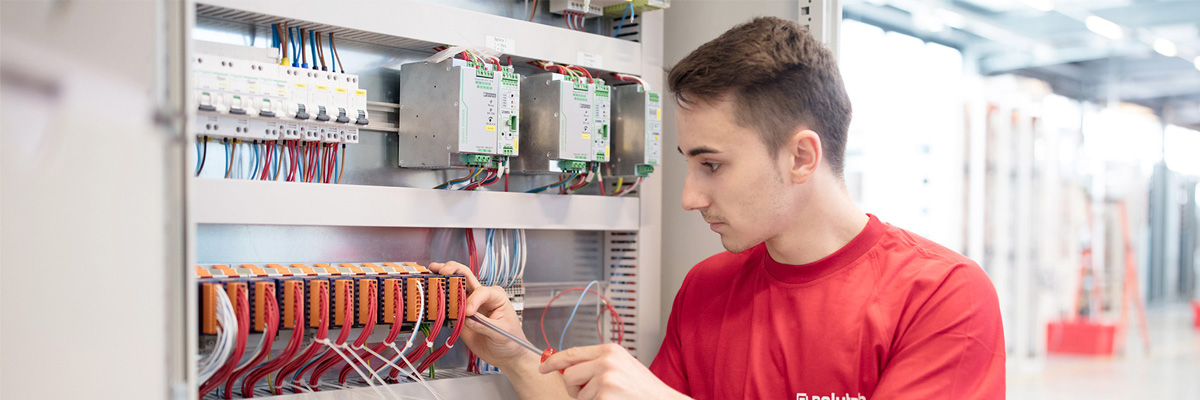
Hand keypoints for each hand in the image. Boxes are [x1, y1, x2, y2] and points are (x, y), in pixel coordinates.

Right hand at [428, 261, 535, 369]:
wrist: (506, 355)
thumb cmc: (511, 340)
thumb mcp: (502, 333)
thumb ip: (485, 325)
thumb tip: (468, 319)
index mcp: (495, 296)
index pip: (481, 291)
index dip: (473, 300)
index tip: (469, 313)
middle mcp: (481, 296)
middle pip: (465, 277)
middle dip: (452, 270)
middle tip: (441, 270)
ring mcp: (469, 305)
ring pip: (454, 288)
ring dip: (442, 280)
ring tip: (430, 274)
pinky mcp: (460, 316)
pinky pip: (448, 307)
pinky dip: (438, 300)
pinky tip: (429, 294)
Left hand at [539, 343, 689, 399]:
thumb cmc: (643, 388)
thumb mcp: (622, 366)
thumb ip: (596, 363)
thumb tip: (568, 368)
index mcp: (610, 350)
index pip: (572, 353)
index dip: (553, 361)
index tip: (544, 367)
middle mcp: (606, 361)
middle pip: (569, 375)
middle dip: (574, 388)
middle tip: (591, 393)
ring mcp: (605, 379)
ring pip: (578, 394)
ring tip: (611, 398)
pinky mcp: (605, 395)